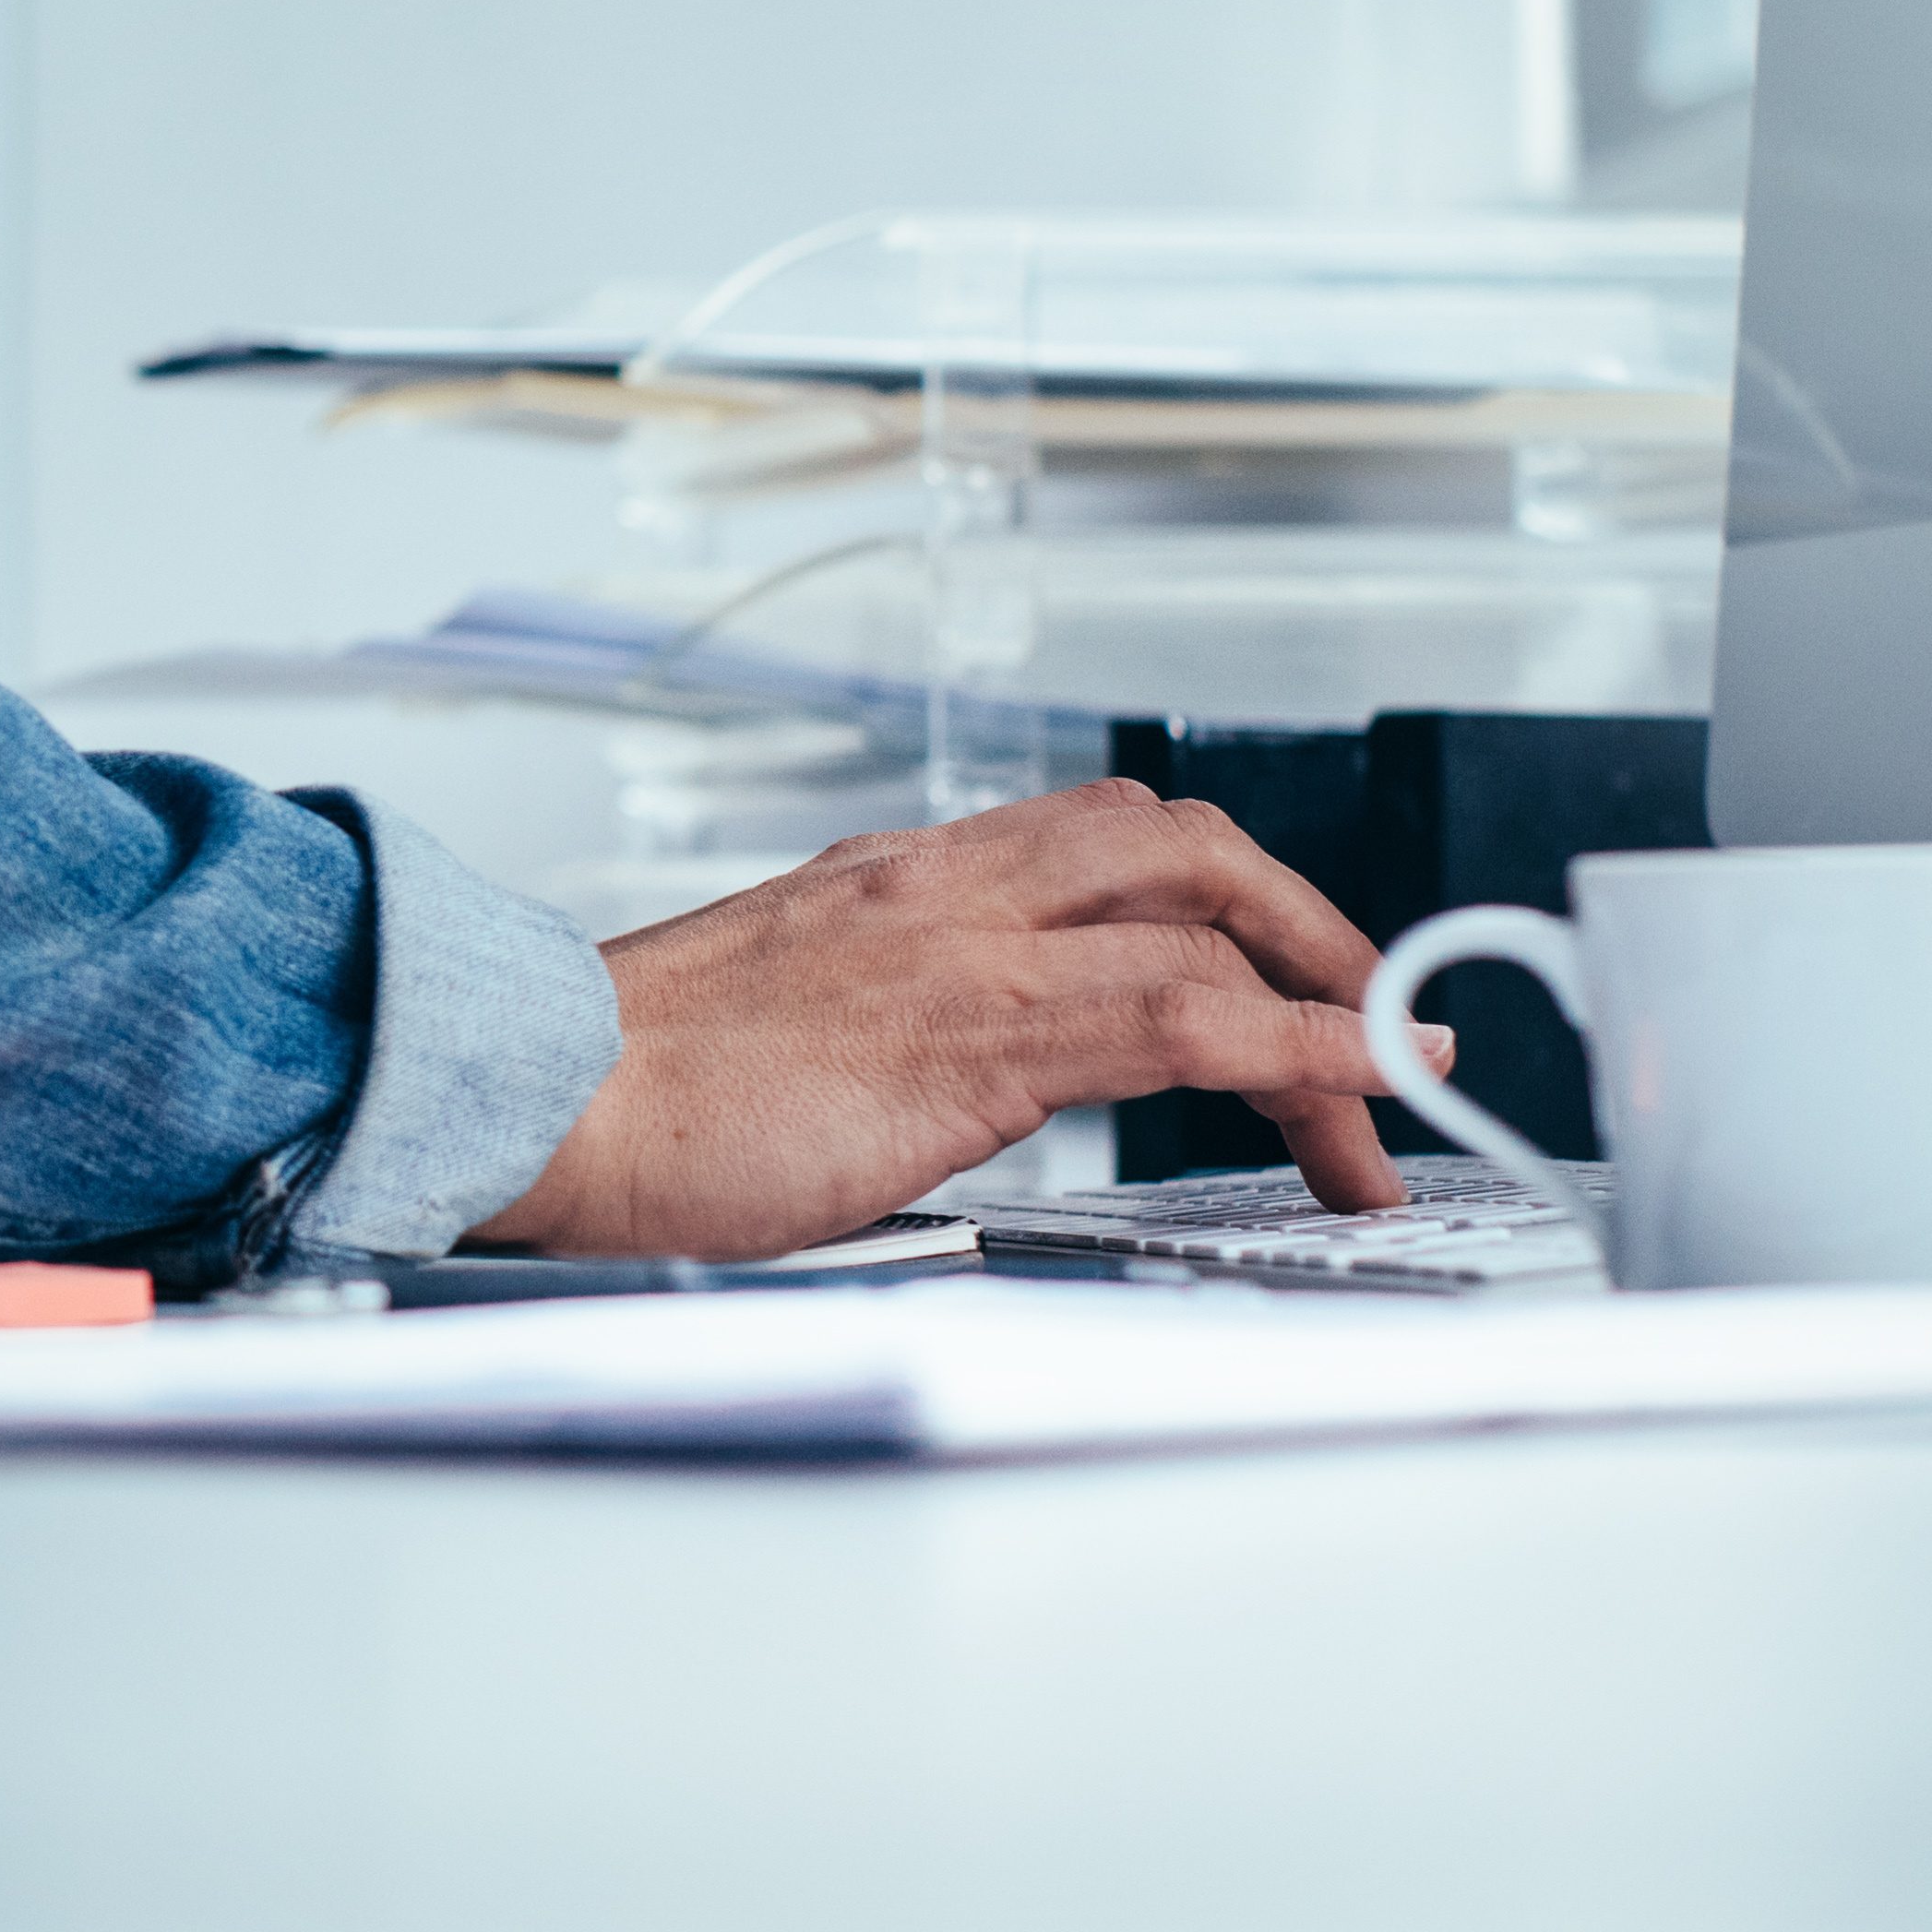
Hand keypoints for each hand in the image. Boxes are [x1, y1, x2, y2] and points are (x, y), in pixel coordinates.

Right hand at [479, 779, 1407, 1258]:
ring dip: (1326, 1006)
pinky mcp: (982, 1035)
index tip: (1271, 965)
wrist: (542, 1091)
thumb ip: (870, 1022)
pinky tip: (1361, 1093)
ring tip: (1388, 1092)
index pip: (1096, 840)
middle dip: (1297, 917)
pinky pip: (1194, 1019)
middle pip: (1177, 839)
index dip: (1215, 893)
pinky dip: (1308, 1051)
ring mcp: (969, 949)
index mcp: (893, 879)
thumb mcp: (776, 1017)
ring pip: (1208, 917)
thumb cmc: (628, 1085)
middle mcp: (944, 886)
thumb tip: (927, 1085)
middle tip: (1362, 1007)